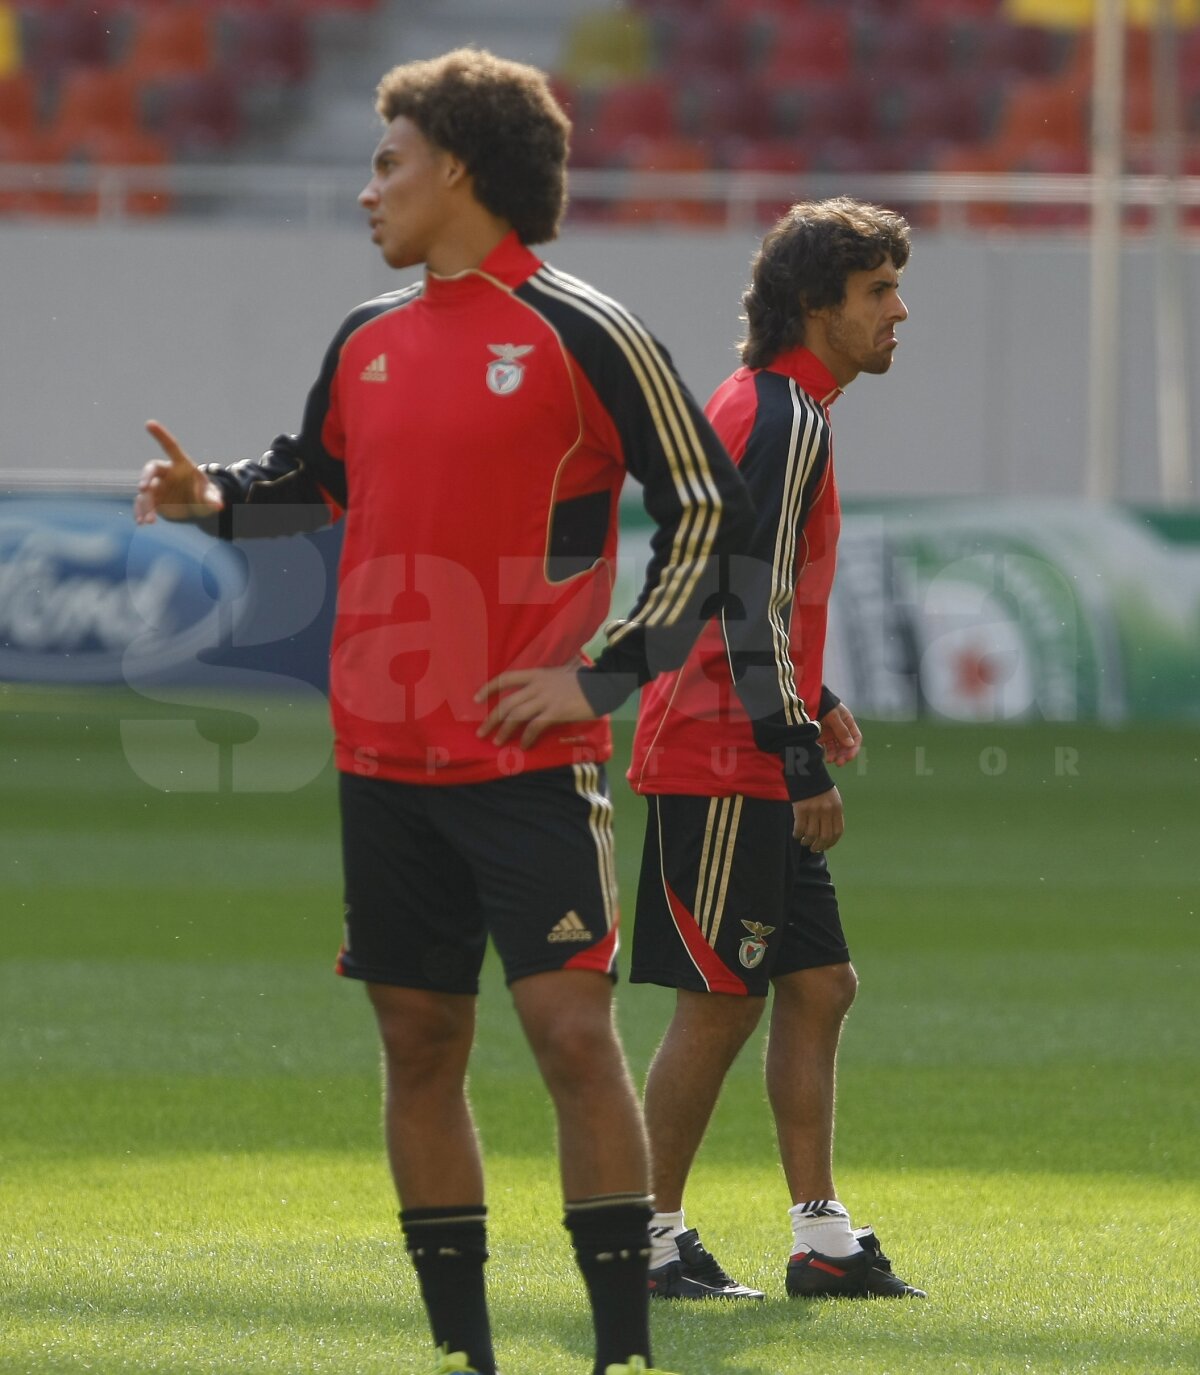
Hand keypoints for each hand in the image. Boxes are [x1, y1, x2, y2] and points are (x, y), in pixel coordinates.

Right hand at [134, 420, 224, 524]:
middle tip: (143, 489)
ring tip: (148, 521)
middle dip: (146, 478)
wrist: (197, 505)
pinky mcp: (153, 499)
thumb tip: (219, 506)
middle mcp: (166, 472)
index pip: (170, 446)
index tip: (150, 423)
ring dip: (145, 504)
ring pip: (146, 491)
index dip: (161, 435)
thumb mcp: (211, 497)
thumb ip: (213, 499)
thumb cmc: (205, 494)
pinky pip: (143, 504)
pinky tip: (141, 522)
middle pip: (151, 469)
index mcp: (181, 464)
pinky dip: (141, 512)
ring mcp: (157, 486)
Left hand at [475, 664, 597, 748]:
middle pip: (507, 703)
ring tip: (496, 742)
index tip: (475, 699)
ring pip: (516, 716)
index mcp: (536, 674)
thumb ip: (544, 684)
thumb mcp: (559, 676)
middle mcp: (537, 686)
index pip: (505, 678)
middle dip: (491, 719)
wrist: (603, 684)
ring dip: (504, 730)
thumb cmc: (583, 681)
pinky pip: (535, 726)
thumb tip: (532, 696)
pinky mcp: (556, 711)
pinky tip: (523, 745)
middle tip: (481, 732)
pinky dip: (526, 737)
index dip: (488, 688)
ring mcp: (546, 698)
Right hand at [792, 785, 843, 851]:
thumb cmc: (819, 787)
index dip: (831, 843)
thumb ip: (832, 814)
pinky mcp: (800, 809)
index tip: (825, 847)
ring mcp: (813, 810)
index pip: (837, 832)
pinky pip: (799, 828)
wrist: (806, 772)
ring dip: (807, 842)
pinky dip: (797, 834)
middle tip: (814, 849)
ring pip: (811, 835)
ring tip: (804, 842)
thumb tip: (829, 834)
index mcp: (836, 808)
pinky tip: (796, 834)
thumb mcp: (832, 799)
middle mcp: (826, 810)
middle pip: (825, 836)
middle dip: (819, 846)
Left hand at [818, 701, 861, 766]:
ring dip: (835, 755)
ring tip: (830, 761)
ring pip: (836, 748)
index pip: (856, 738)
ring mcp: (831, 733)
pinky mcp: (822, 736)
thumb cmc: (824, 704)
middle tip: (839, 763)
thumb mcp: (834, 715)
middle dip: (844, 755)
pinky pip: (826, 747)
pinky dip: (826, 752)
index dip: (854, 748)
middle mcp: (841, 729)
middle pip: (846, 745)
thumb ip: (841, 730)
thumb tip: (850, 744)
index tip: (850, 757)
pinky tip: (824, 757)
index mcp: (848, 722)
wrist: (808, 700)